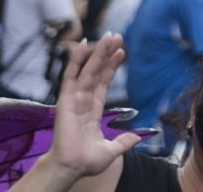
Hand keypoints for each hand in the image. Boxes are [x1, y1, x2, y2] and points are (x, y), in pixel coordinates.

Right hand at [45, 34, 139, 180]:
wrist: (72, 168)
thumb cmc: (87, 161)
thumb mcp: (111, 150)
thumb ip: (123, 141)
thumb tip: (137, 137)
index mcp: (93, 109)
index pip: (104, 82)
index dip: (112, 67)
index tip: (121, 52)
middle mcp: (84, 100)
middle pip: (97, 71)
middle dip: (106, 53)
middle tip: (116, 35)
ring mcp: (74, 98)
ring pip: (88, 70)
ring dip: (97, 52)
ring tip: (108, 36)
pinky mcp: (65, 99)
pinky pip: (71, 76)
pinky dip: (76, 60)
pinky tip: (82, 45)